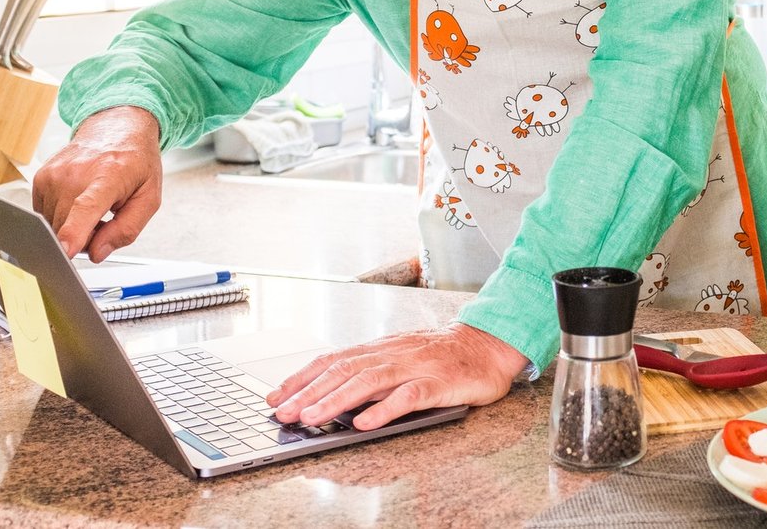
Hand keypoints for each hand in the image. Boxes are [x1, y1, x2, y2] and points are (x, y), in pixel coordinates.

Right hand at [31, 106, 162, 260]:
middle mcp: (75, 173)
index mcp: (108, 176)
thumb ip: (127, 229)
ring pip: (53, 224)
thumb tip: (98, 253)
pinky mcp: (40, 178)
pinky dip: (62, 217)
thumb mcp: (149, 197)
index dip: (74, 232)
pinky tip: (78, 201)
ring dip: (72, 227)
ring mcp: (54, 174)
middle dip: (84, 239)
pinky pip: (45, 214)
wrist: (117, 127)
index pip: (86, 207)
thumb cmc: (136, 162)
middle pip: (66, 227)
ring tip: (94, 207)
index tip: (65, 250)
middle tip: (106, 221)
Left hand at [268, 323, 529, 429]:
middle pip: (345, 369)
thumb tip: (333, 393)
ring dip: (337, 399)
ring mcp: (416, 366)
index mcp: (382, 348)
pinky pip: (409, 396)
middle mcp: (394, 353)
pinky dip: (384, 408)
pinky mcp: (439, 382)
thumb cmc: (446, 356)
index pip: (334, 359)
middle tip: (284, 412)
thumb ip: (373, 373)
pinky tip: (366, 423)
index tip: (276, 396)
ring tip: (312, 417)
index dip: (302, 377)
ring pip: (370, 380)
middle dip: (309, 391)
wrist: (490, 344)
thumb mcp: (403, 358)